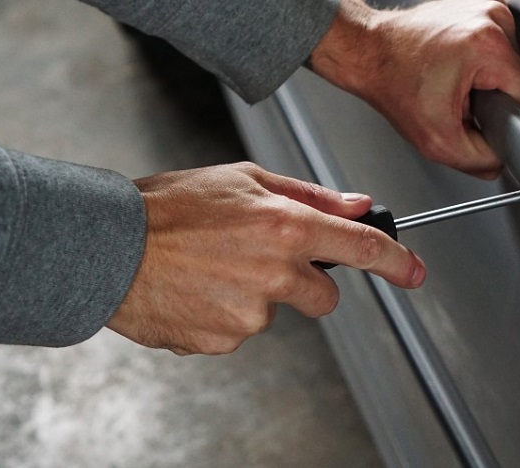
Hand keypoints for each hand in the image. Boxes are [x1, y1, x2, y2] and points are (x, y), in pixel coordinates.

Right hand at [106, 162, 424, 354]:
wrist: (105, 248)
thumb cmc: (168, 207)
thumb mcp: (244, 179)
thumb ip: (309, 195)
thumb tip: (357, 205)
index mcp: (285, 227)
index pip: (362, 249)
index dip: (397, 262)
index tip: (414, 272)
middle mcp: (274, 272)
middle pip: (324, 296)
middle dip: (305, 282)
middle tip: (260, 258)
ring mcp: (250, 313)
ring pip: (275, 311)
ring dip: (254, 295)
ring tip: (211, 267)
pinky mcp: (223, 341)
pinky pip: (239, 331)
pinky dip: (223, 314)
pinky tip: (196, 289)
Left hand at [308, 0, 519, 178]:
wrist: (369, 51)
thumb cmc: (394, 83)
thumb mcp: (438, 141)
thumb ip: (482, 161)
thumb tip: (505, 160)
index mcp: (489, 46)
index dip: (514, 118)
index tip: (487, 118)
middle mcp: (493, 17)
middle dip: (499, 97)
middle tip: (464, 100)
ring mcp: (489, 6)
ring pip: (515, 63)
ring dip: (493, 78)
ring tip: (459, 80)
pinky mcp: (484, 4)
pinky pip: (503, 45)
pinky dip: (486, 60)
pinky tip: (461, 65)